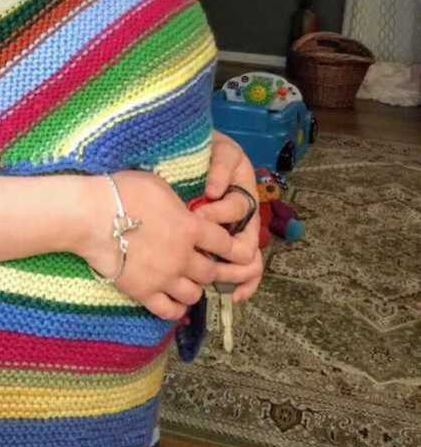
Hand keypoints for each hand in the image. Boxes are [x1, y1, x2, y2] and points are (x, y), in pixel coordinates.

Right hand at [80, 171, 252, 321]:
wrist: (90, 216)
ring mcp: (164, 278)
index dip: (232, 247)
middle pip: (211, 272)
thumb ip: (178, 202)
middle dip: (212, 269)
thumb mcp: (158, 185)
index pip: (225, 243)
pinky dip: (175, 309)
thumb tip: (183, 208)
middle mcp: (183, 257)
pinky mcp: (143, 293)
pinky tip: (171, 301)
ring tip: (186, 282)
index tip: (234, 250)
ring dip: (194, 289)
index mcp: (190, 228)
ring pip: (194, 294)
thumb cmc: (122, 192)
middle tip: (204, 264)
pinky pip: (168, 311)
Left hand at [193, 131, 262, 302]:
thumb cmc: (211, 152)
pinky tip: (235, 296)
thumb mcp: (220, 151)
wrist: (201, 154)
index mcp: (243, 193)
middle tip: (207, 261)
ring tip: (221, 286)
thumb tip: (213, 192)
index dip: (218, 215)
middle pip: (247, 245)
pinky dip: (243, 284)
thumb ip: (220, 166)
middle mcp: (245, 217)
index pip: (236, 210)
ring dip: (235, 276)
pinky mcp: (227, 244)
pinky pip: (244, 269)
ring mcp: (238, 232)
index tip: (198, 215)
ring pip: (249, 262)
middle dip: (230, 257)